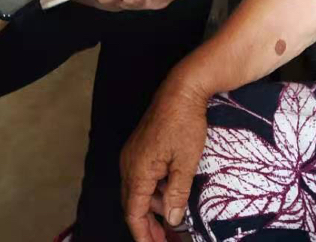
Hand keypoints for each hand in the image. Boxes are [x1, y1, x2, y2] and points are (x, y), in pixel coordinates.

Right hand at [122, 78, 208, 241]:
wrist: (182, 89)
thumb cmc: (185, 123)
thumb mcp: (186, 163)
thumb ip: (176, 194)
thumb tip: (172, 218)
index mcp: (137, 171)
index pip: (133, 213)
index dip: (143, 235)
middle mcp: (129, 164)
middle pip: (132, 204)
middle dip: (147, 225)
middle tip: (166, 239)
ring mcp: (133, 154)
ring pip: (137, 190)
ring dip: (152, 207)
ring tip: (173, 219)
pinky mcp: (140, 146)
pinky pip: (142, 176)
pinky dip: (154, 190)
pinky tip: (170, 193)